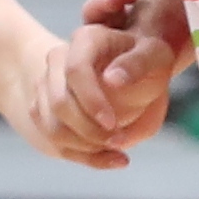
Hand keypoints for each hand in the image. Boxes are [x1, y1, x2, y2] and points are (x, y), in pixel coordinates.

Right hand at [48, 0, 182, 158]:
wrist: (130, 69)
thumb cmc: (146, 62)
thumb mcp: (154, 55)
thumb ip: (138, 65)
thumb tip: (111, 80)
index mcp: (85, 40)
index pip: (75, 70)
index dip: (91, 101)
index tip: (112, 123)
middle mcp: (58, 59)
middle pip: (59, 102)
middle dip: (88, 130)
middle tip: (119, 141)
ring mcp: (46, 84)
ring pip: (51, 125)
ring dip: (83, 145)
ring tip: (115, 149)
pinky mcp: (44, 108)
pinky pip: (52, 138)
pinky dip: (79, 153)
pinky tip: (108, 157)